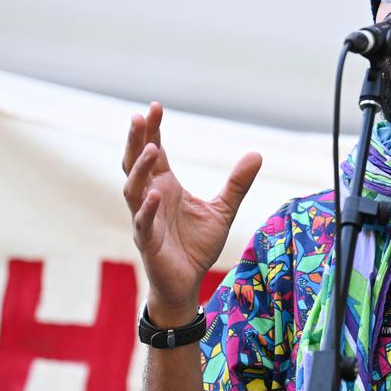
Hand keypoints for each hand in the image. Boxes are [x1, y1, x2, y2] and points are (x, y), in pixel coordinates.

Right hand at [122, 102, 262, 321]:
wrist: (187, 283)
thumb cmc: (197, 245)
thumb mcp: (223, 209)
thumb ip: (237, 183)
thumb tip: (257, 153)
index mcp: (164, 186)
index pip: (155, 152)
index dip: (153, 130)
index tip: (155, 106)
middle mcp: (150, 198)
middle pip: (136, 163)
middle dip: (136, 140)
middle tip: (138, 117)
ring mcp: (144, 219)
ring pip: (133, 189)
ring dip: (140, 169)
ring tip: (152, 148)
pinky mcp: (146, 241)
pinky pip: (143, 222)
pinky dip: (147, 209)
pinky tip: (155, 195)